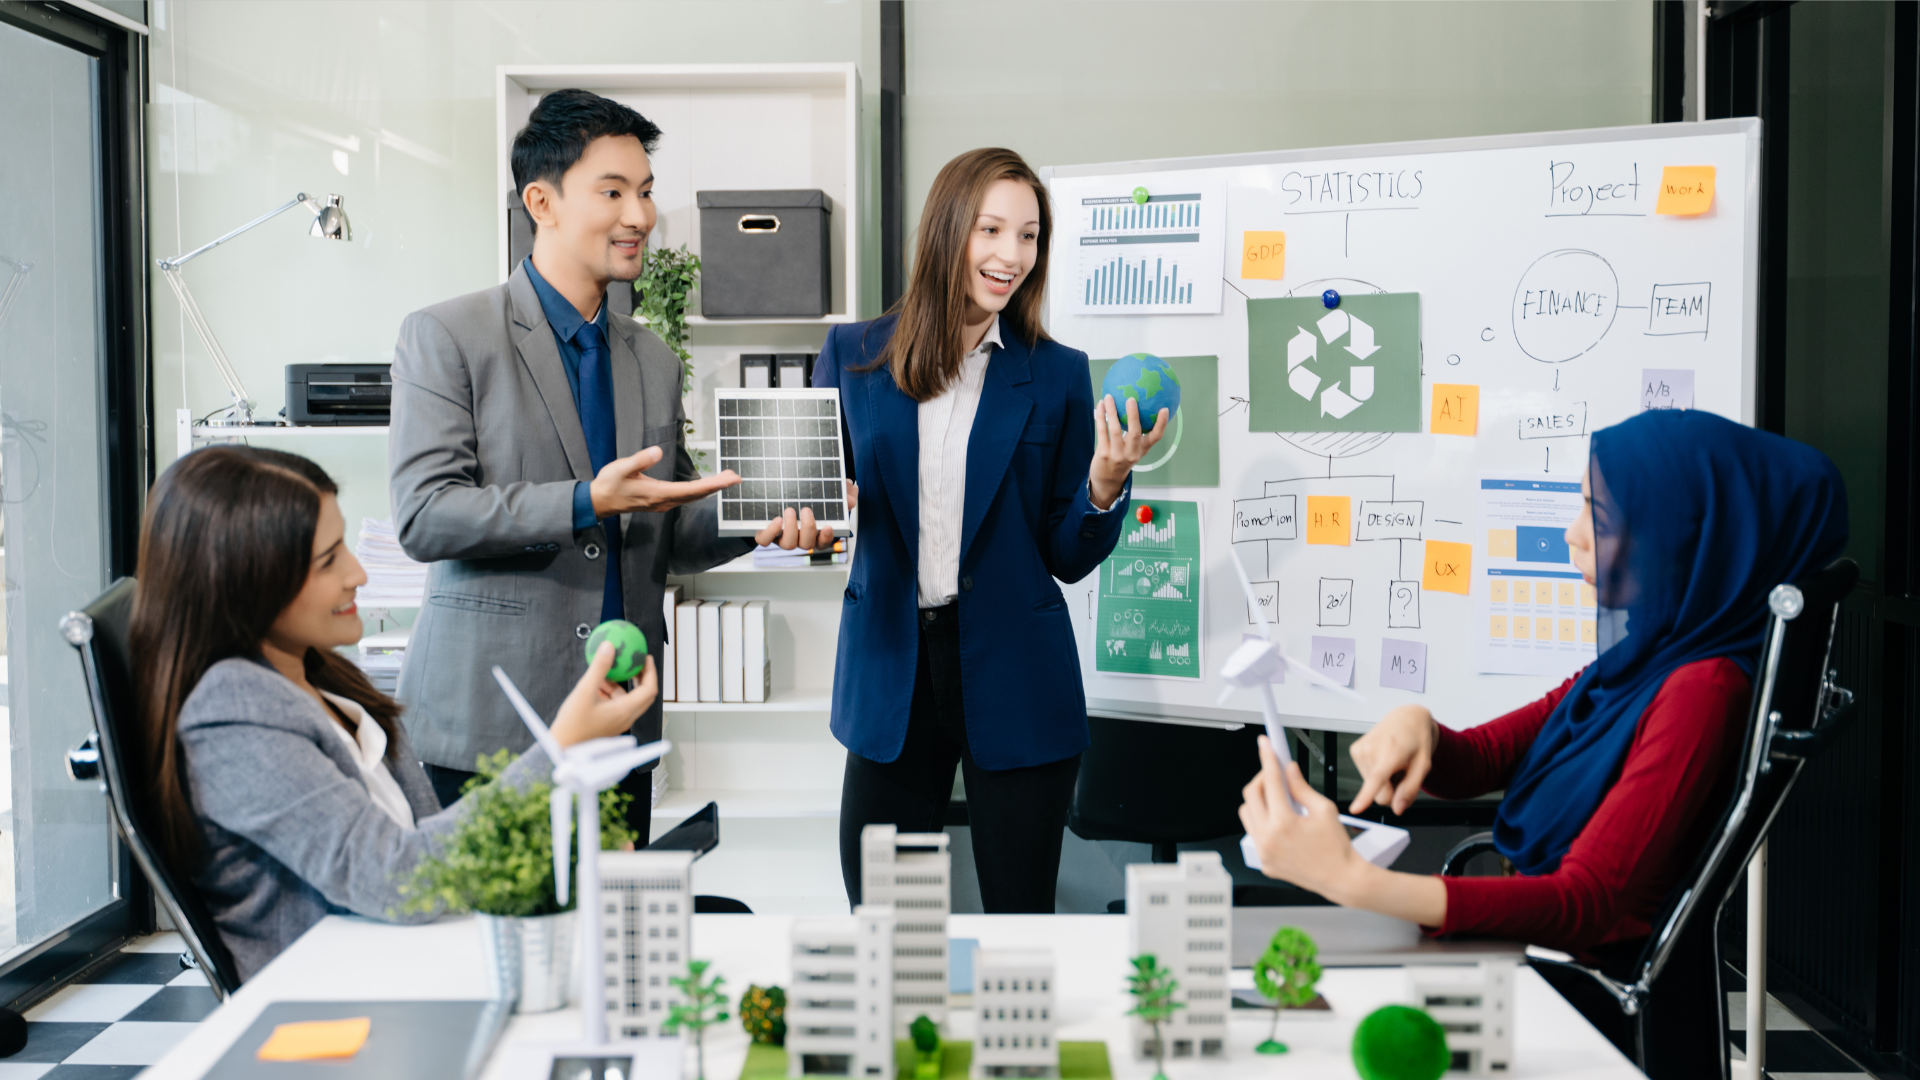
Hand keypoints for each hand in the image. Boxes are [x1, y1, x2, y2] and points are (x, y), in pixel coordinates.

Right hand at [550, 644, 657, 748]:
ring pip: (626, 699)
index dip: (650, 671)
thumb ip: (599, 668)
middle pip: (642, 694)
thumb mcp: (585, 691)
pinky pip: (616, 706)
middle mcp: (625, 718)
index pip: (649, 689)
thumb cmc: (572, 725)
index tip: (645, 658)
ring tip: (604, 674)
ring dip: (618, 685)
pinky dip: (609, 694)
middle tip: (631, 662)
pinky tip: (596, 686)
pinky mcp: (608, 725)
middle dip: (639, 677)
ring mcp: (617, 723)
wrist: (561, 749)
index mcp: (625, 711)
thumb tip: (609, 647)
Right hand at [591, 446, 739, 516]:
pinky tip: (708, 486)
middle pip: (697, 495)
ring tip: (727, 479)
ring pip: (693, 497)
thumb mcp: (621, 468)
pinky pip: (686, 498)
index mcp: (657, 494)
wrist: (600, 502)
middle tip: (736, 477)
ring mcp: (663, 504)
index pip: (691, 489)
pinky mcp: (661, 502)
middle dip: (718, 486)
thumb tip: (657, 452)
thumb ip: (640, 460)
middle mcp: (664, 502)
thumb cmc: (610, 484)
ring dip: (711, 489)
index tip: (728, 480)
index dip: (712, 484)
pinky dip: (701, 491)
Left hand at [751, 480, 856, 548]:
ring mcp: (781, 537)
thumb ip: (841, 493)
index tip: (828, 526)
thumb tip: (851, 491)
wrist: (770, 497)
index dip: (826, 538)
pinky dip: (771, 532)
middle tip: (806, 510)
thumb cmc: (802, 497)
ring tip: (790, 511)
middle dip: (808, 529)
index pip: (823, 542)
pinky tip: (776, 520)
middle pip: (807, 544)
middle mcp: (798, 538)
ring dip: (790, 529)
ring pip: (788, 545)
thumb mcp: (823, 493)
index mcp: (813, 533)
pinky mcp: (765, 534)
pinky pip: (766, 541)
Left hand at [1089, 395, 1169, 509]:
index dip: (1162, 424)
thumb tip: (1141, 406)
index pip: (1156, 437)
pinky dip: (1101, 417)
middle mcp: (1131, 453)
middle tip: (1131, 399)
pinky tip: (1100, 405)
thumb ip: (1138, 433)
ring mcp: (1117, 454)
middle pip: (1135, 433)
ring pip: (1115, 430)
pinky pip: (1102, 431)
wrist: (1107, 480)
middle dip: (1133, 415)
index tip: (1165, 409)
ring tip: (1109, 397)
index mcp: (1142, 449)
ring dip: (1111, 412)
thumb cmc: (1122, 458)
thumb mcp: (1134, 449)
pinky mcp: (1103, 454)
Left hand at [1239, 736, 1366, 898]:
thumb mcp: (1324, 810)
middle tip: (1274, 774)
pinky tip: (1279, 822)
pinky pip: (1253, 833)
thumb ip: (1302, 787)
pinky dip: (1262, 822)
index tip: (1265, 745)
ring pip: (1247, 814)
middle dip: (1262, 778)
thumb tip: (1289, 770)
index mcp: (1285, 823)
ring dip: (1258, 801)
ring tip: (1278, 800)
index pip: (1271, 780)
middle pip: (1251, 794)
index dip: (1268, 758)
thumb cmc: (1337, 848)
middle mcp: (1269, 838)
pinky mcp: (1264, 861)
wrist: (1341, 878)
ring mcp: (1263, 851)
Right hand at [1349, 704, 1438, 815]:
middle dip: (1392, 791)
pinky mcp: (1354, 751)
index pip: (1377, 779)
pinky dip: (1377, 774)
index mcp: (1392, 752)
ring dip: (1385, 781)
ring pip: (1372, 787)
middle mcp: (1371, 750)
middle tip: (1401, 773)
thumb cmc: (1416, 741)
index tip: (1355, 809)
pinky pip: (1366, 777)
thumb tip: (1397, 809)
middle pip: (1379, 794)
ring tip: (1393, 763)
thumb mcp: (1424, 766)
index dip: (1365, 796)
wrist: (1406, 719)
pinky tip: (1384, 760)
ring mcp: (1360, 750)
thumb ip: (1411, 789)